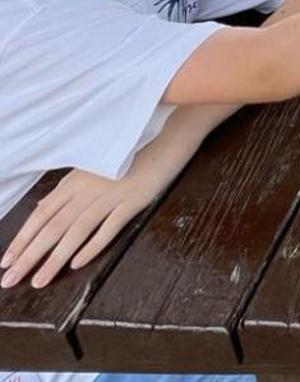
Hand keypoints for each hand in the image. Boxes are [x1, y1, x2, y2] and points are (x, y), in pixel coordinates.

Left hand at [0, 168, 161, 288]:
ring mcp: (111, 194)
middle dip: (30, 255)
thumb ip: (67, 189)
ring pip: (76, 231)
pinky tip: (77, 263)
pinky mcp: (134, 200)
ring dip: (55, 258)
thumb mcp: (93, 167)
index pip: (41, 214)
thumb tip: (42, 207)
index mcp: (75, 180)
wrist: (166, 136)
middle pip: (53, 226)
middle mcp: (88, 188)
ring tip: (39, 281)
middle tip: (11, 280)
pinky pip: (109, 227)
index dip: (23, 238)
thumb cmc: (129, 153)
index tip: (6, 262)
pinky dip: (92, 246)